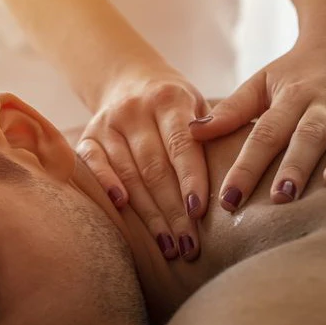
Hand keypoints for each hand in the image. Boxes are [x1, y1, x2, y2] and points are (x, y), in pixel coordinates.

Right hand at [75, 65, 210, 260]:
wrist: (129, 78)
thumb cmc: (176, 105)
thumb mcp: (199, 106)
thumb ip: (215, 134)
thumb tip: (237, 179)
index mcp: (169, 99)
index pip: (181, 146)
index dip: (190, 180)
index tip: (200, 213)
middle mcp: (135, 109)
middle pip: (154, 168)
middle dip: (173, 211)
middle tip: (190, 246)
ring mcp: (108, 123)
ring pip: (129, 174)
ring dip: (149, 214)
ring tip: (169, 246)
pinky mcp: (88, 136)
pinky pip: (93, 165)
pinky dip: (106, 185)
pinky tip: (121, 208)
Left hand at [191, 31, 325, 210]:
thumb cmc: (296, 70)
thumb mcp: (260, 84)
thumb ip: (230, 111)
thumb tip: (192, 134)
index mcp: (293, 97)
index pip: (263, 134)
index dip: (245, 166)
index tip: (228, 200)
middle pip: (308, 134)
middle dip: (295, 163)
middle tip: (283, 195)